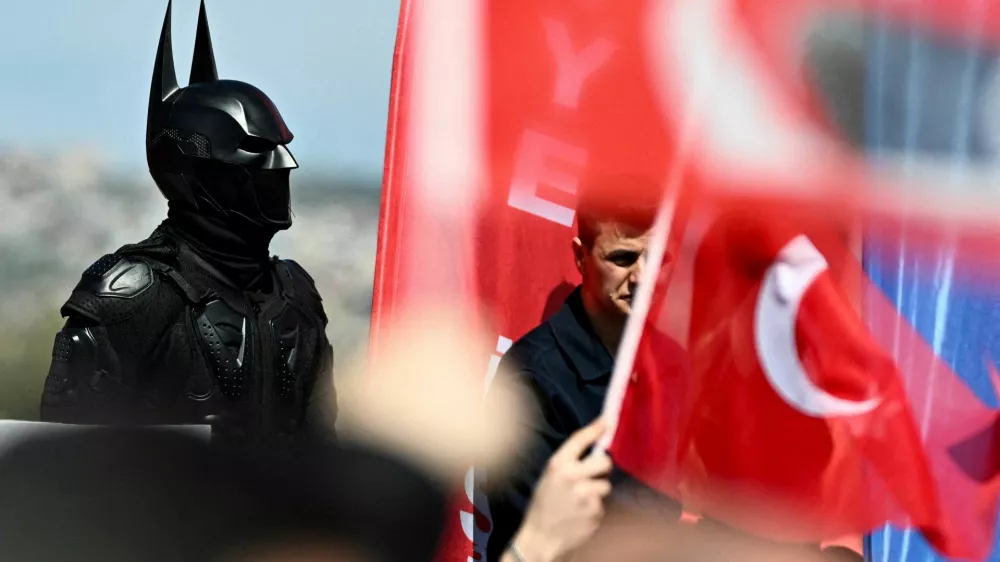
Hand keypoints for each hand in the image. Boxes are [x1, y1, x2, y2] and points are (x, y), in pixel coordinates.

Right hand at [510, 418, 612, 561]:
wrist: (541, 536)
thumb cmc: (545, 504)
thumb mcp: (550, 476)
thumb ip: (569, 462)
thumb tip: (595, 450)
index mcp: (558, 464)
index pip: (580, 439)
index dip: (596, 428)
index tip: (608, 421)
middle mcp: (572, 476)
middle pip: (605, 462)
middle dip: (602, 469)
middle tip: (594, 476)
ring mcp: (585, 494)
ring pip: (606, 485)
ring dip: (598, 492)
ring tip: (581, 501)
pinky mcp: (594, 511)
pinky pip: (603, 503)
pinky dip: (595, 508)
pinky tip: (581, 513)